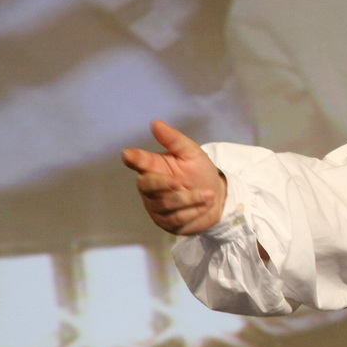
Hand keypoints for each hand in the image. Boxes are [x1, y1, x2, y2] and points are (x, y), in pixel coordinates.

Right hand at [120, 119, 226, 235]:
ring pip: (164, 204)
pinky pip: (175, 219)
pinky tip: (204, 206)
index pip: (138, 162)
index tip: (128, 154)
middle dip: (165, 184)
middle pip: (147, 186)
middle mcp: (150, 188)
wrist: (218, 199)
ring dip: (189, 199)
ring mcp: (155, 207)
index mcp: (153, 167)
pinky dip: (193, 211)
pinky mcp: (166, 223)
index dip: (134, 158)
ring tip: (208, 194)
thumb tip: (155, 123)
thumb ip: (174, 140)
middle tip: (180, 183)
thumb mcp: (192, 154)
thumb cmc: (200, 173)